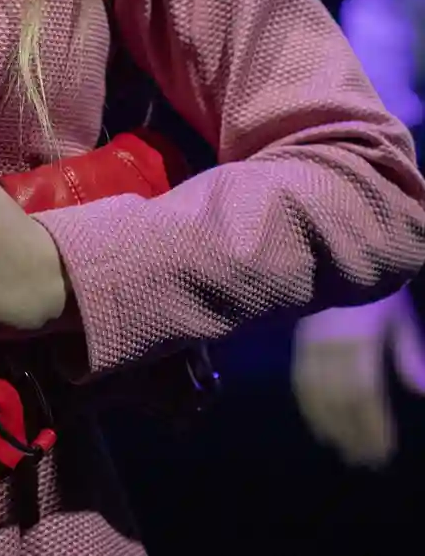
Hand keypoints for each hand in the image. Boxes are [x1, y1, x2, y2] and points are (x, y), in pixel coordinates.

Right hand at [292, 287, 424, 467]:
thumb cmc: (377, 285)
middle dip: (353, 433)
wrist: (335, 252)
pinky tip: (319, 423)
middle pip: (341, 400)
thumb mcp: (399, 315)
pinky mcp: (300, 340)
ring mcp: (312, 342)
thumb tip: (422, 392)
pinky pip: (301, 379)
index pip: (365, 394)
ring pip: (318, 393)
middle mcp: (332, 345)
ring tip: (342, 448)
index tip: (383, 451)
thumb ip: (408, 353)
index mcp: (360, 341)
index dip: (373, 425)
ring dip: (331, 425)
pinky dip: (310, 406)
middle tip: (365, 460)